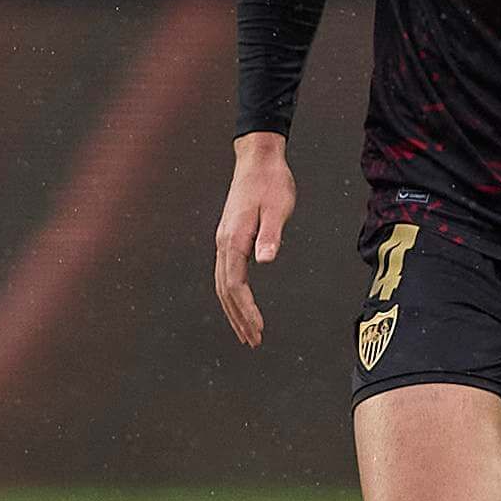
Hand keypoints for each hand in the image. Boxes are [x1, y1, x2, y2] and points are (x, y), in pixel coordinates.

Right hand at [214, 133, 298, 346]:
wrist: (257, 159)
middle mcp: (223, 243)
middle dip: (238, 318)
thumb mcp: (277, 207)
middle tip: (253, 340)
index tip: (259, 328)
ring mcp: (224, 241)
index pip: (236, 285)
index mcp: (234, 239)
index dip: (247, 310)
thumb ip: (271, 234)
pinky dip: (232, 295)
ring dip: (233, 310)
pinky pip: (227, 274)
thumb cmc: (271, 182)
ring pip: (223, 285)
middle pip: (225, 291)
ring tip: (246, 332)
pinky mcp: (229, 238)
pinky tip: (241, 304)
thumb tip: (266, 259)